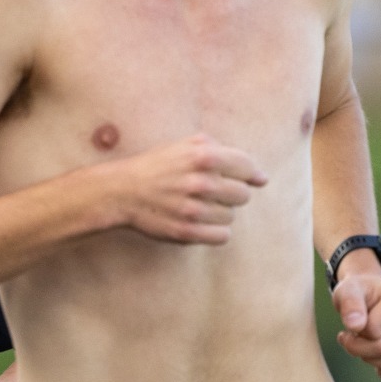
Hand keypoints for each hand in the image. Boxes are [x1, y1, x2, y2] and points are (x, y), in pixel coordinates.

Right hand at [108, 133, 267, 244]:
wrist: (121, 191)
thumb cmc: (156, 167)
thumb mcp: (184, 145)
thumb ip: (221, 151)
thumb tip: (259, 176)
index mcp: (204, 156)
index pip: (247, 168)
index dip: (247, 175)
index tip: (243, 180)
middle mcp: (201, 182)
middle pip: (243, 195)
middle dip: (229, 194)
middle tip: (209, 193)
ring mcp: (194, 209)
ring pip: (231, 217)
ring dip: (218, 213)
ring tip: (197, 207)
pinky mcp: (186, 231)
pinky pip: (222, 236)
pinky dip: (214, 231)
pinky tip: (201, 223)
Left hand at [333, 269, 380, 381]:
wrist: (371, 299)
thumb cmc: (359, 294)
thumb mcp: (347, 290)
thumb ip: (349, 303)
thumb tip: (355, 325)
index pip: (375, 328)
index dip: (356, 330)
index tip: (352, 321)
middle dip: (358, 348)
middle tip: (349, 337)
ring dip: (369, 359)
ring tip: (362, 344)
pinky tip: (374, 356)